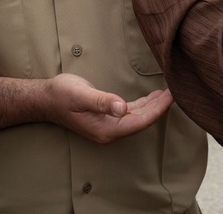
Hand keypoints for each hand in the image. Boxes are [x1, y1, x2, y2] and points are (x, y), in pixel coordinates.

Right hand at [45, 73, 174, 144]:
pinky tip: (151, 97)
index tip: (172, 96)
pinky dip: (143, 105)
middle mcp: (110, 131)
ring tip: (168, 93)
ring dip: (153, 106)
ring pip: (138, 117)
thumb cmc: (62, 95)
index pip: (140, 121)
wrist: (46, 99)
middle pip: (142, 120)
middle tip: (176, 91)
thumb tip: (121, 108)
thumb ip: (102, 102)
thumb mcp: (81, 95)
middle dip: (160, 107)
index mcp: (107, 129)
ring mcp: (108, 125)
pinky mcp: (107, 117)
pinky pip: (130, 113)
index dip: (158, 110)